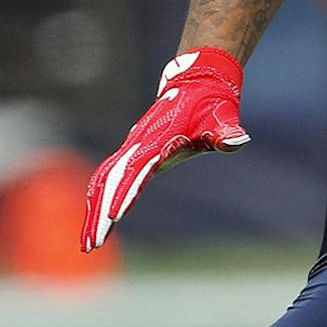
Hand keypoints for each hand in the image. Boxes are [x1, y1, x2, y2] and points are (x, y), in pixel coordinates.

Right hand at [81, 48, 249, 250]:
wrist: (198, 83)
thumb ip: (227, 131)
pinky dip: (98, 197)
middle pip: (111, 180)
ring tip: (88, 242)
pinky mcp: (133, 151)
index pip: (135, 171)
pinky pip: (109, 176)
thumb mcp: (223, 116)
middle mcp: (138, 144)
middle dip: (100, 212)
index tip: (113, 218)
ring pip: (104, 179)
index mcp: (157, 139)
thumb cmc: (211, 104)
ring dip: (94, 209)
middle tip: (93, 244)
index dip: (124, 194)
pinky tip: (96, 218)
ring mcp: (133, 147)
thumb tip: (238, 140)